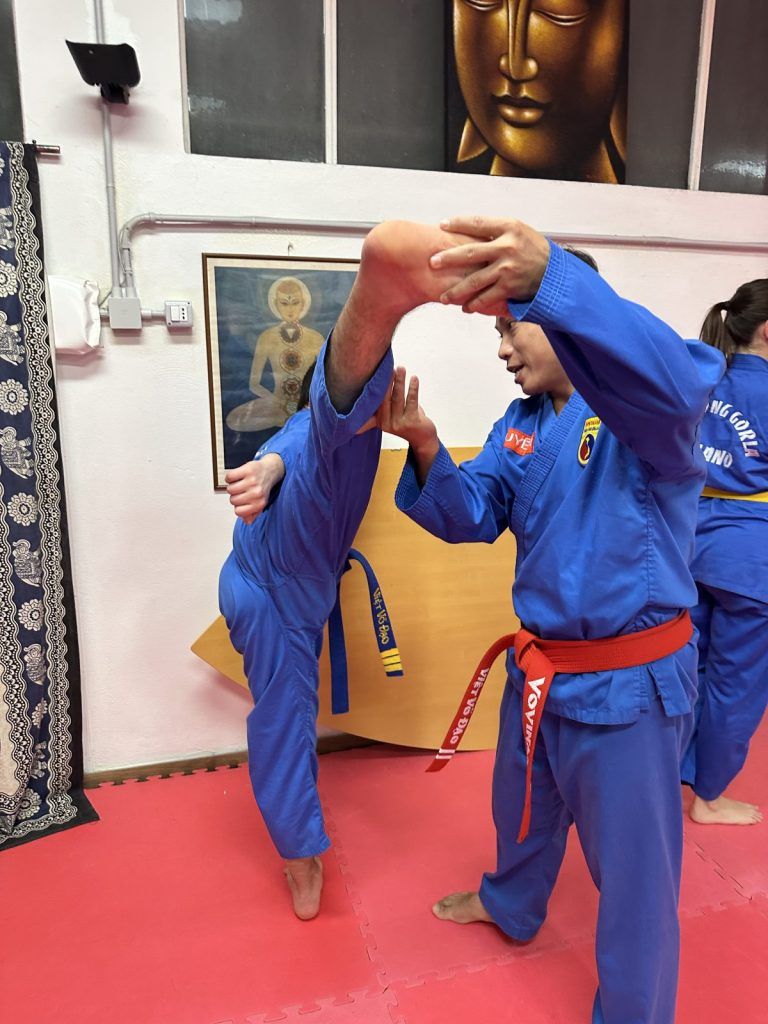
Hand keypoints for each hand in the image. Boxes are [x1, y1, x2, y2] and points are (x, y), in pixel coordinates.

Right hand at [224, 454, 284, 524]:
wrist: (270, 470)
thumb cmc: (262, 488)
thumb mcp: (260, 503)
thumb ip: (252, 514)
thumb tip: (246, 521)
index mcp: (259, 503)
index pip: (238, 512)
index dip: (237, 507)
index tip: (241, 501)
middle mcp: (257, 493)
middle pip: (232, 500)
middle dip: (234, 496)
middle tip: (242, 490)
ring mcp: (252, 481)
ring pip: (229, 489)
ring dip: (232, 486)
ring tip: (240, 483)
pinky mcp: (248, 470)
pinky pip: (229, 477)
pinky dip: (230, 477)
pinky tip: (237, 477)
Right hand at [377, 367, 438, 460]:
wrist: (423, 440)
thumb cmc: (408, 423)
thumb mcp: (392, 416)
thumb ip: (384, 405)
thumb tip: (377, 385)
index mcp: (380, 421)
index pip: (377, 401)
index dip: (379, 386)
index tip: (380, 372)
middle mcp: (387, 423)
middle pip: (386, 397)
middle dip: (389, 381)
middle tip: (391, 367)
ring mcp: (399, 423)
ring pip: (398, 397)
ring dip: (400, 381)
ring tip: (401, 369)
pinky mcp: (412, 421)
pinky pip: (411, 401)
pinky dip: (413, 388)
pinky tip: (414, 379)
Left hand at [429, 217, 549, 316]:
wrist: (555, 273)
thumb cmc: (533, 249)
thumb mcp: (519, 232)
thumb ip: (496, 231)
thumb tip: (468, 230)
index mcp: (509, 228)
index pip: (478, 223)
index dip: (458, 223)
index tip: (442, 224)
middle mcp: (507, 248)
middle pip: (471, 253)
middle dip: (449, 258)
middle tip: (432, 262)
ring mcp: (508, 269)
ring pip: (475, 281)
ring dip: (456, 290)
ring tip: (443, 297)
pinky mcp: (510, 288)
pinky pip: (487, 297)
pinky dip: (474, 304)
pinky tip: (465, 307)